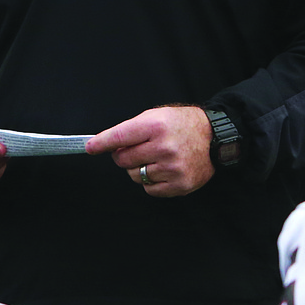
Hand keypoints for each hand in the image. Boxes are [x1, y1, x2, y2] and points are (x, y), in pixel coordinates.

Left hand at [86, 105, 213, 196]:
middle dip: (123, 156)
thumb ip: (131, 129)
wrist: (214, 137)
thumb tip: (105, 145)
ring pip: (135, 176)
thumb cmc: (182, 124)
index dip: (101, 143)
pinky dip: (151, 181)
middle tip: (136, 150)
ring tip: (155, 158)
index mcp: (156, 126)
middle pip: (123, 160)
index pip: (119, 137)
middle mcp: (164, 147)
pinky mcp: (179, 184)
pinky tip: (163, 169)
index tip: (90, 148)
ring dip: (139, 169)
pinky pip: (150, 189)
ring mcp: (172, 168)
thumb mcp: (157, 115)